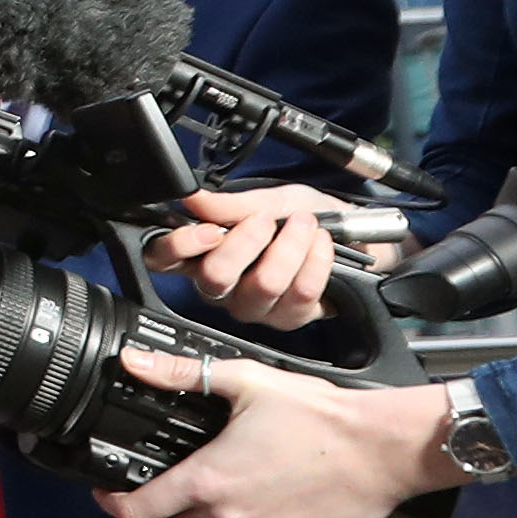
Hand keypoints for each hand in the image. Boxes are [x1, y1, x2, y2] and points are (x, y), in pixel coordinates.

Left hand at [105, 349, 461, 517]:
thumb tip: (136, 363)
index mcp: (209, 482)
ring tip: (190, 506)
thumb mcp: (246, 382)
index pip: (138, 512)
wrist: (382, 451)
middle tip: (144, 498)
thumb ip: (183, 375)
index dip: (114, 504)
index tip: (108, 494)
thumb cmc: (321, 418)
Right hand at [148, 185, 336, 328]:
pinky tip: (321, 244)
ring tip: (305, 224)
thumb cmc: (302, 214)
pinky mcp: (288, 319)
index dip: (180, 247)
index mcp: (202, 253)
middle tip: (266, 220)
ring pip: (263, 284)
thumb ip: (231, 203)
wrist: (352, 235)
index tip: (210, 229)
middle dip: (246, 242)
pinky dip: (316, 261)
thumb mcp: (268, 198)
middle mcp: (221, 286)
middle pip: (215, 277)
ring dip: (290, 246)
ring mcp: (254, 306)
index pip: (164, 259)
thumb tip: (194, 199)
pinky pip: (299, 292)